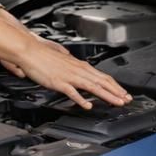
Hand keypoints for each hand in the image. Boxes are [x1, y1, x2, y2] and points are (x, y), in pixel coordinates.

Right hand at [0, 9, 131, 110]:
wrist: (28, 50)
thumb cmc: (42, 54)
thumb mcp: (61, 59)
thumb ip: (70, 66)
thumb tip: (76, 67)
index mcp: (78, 65)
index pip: (101, 76)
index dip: (114, 85)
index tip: (122, 92)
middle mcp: (77, 70)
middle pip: (102, 81)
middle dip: (116, 92)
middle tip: (127, 100)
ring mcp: (69, 76)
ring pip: (93, 87)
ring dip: (107, 96)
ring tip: (117, 103)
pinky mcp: (59, 82)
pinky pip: (73, 92)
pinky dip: (82, 99)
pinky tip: (88, 106)